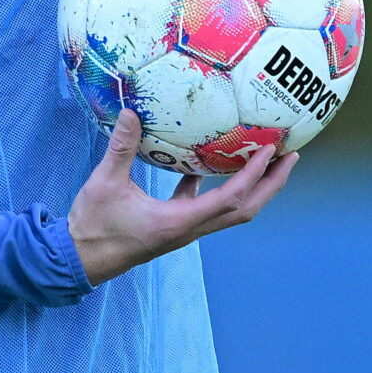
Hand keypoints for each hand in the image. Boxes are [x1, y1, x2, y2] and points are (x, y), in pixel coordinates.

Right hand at [67, 111, 296, 283]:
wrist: (80, 260)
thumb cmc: (92, 227)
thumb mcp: (104, 184)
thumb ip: (120, 149)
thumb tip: (131, 112)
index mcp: (178, 222)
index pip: (230, 198)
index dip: (254, 174)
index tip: (271, 150)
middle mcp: (190, 230)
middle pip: (245, 209)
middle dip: (271, 184)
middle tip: (291, 156)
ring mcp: (185, 230)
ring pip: (231, 210)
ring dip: (254, 187)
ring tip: (267, 159)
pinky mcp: (174, 226)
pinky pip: (205, 205)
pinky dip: (217, 186)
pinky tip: (210, 162)